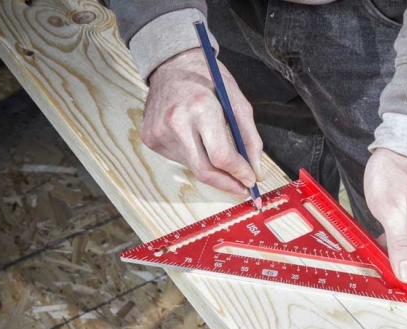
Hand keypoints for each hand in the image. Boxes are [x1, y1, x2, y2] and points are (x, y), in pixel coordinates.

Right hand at [141, 48, 262, 194]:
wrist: (171, 64)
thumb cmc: (208, 80)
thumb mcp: (237, 102)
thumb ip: (250, 138)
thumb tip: (256, 172)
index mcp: (201, 108)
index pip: (221, 156)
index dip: (239, 173)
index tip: (251, 181)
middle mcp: (175, 122)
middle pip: (204, 171)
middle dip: (227, 184)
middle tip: (242, 188)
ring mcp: (159, 131)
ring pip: (192, 167)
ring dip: (212, 168)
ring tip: (219, 154)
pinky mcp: (150, 138)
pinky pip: (180, 159)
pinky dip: (195, 158)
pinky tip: (197, 141)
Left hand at [364, 148, 406, 290]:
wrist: (401, 148)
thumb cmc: (393, 177)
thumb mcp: (392, 212)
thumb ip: (401, 244)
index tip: (393, 303)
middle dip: (402, 284)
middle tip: (379, 294)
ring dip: (396, 268)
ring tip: (376, 277)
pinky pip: (405, 244)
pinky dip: (392, 252)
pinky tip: (377, 252)